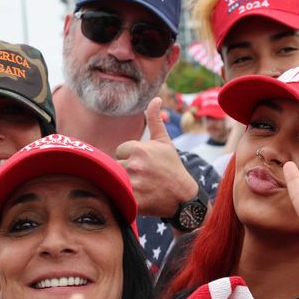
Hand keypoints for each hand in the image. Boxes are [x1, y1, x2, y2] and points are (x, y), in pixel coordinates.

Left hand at [115, 97, 197, 217]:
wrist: (183, 197)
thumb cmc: (173, 167)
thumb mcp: (164, 142)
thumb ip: (155, 120)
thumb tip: (156, 98)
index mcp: (139, 149)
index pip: (120, 151)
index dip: (130, 158)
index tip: (143, 165)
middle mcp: (134, 165)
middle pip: (115, 165)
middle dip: (125, 170)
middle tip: (142, 177)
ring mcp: (133, 184)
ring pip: (115, 180)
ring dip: (123, 184)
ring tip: (140, 187)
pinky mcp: (132, 201)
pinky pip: (118, 196)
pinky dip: (123, 198)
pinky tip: (137, 197)